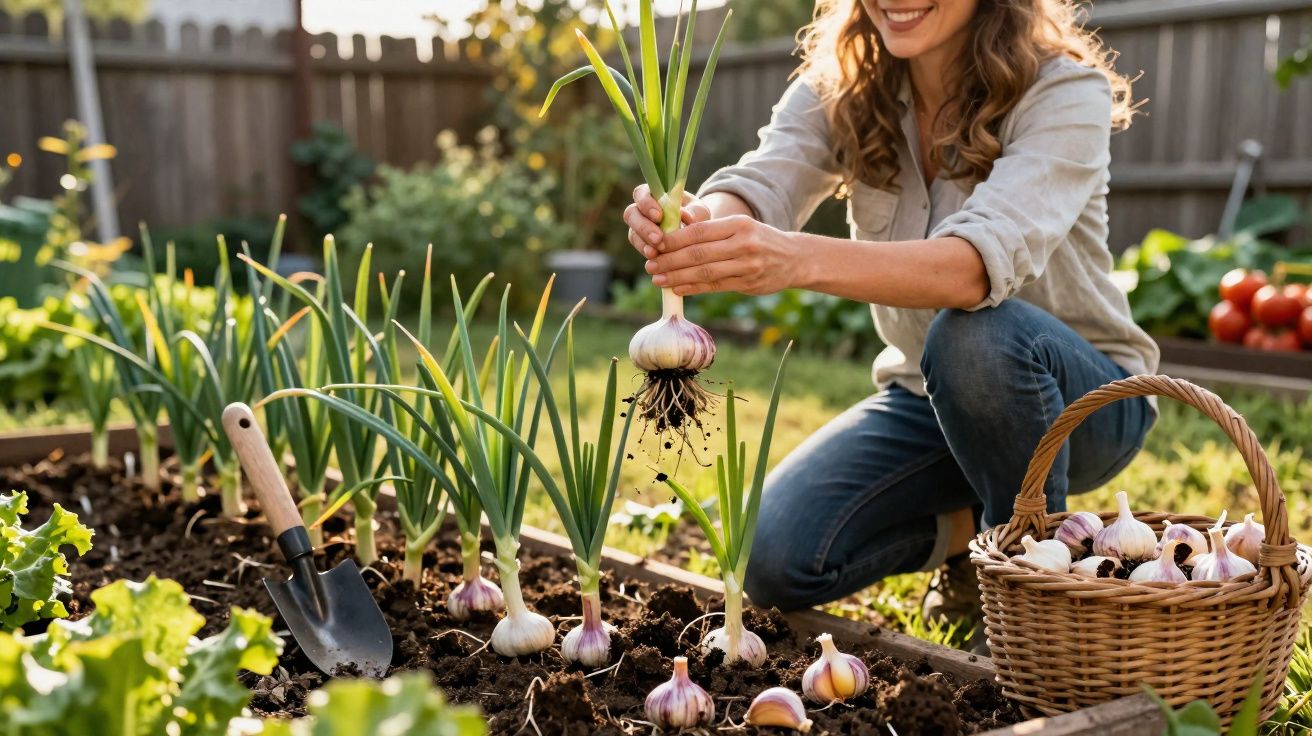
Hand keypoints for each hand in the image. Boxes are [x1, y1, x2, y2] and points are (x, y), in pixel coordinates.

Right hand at [623, 184, 710, 259]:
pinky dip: (647, 252)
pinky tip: (655, 258)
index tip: (658, 216)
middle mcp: (641, 210)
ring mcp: (639, 228)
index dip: (646, 204)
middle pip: (631, 214)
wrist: (696, 231)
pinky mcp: (642, 243)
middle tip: (657, 238)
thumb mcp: (699, 210)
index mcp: (653, 194)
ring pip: (633, 233)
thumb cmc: (695, 214)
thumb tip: (687, 217)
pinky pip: (640, 247)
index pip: (641, 194)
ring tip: (655, 252)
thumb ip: (694, 212)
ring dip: (644, 243)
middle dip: (644, 227)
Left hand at [646, 215, 798, 295]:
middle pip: (698, 253)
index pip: (698, 231)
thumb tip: (673, 240)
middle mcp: (743, 243)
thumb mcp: (741, 227)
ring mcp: (747, 265)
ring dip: (677, 277)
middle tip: (650, 264)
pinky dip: (693, 288)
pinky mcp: (748, 283)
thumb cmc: (760, 239)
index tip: (654, 245)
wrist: (795, 258)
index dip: (673, 240)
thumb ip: (713, 233)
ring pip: (704, 272)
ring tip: (657, 279)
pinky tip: (677, 289)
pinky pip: (714, 287)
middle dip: (669, 260)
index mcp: (738, 224)